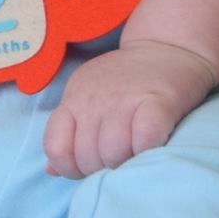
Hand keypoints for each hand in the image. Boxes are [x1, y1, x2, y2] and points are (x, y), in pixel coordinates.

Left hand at [42, 39, 218, 178]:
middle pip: (87, 157)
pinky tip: (152, 148)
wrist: (166, 47)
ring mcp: (125, 100)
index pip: (55, 147)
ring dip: (125, 165)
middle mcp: (94, 101)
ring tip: (135, 157)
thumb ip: (69, 132)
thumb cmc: (125, 81)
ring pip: (113, 153)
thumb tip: (52, 170)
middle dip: (102, 170)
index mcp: (73, 100)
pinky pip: (146, 141)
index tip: (88, 168)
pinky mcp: (158, 102)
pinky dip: (147, 152)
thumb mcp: (86, 98)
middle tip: (118, 162)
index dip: (70, 167)